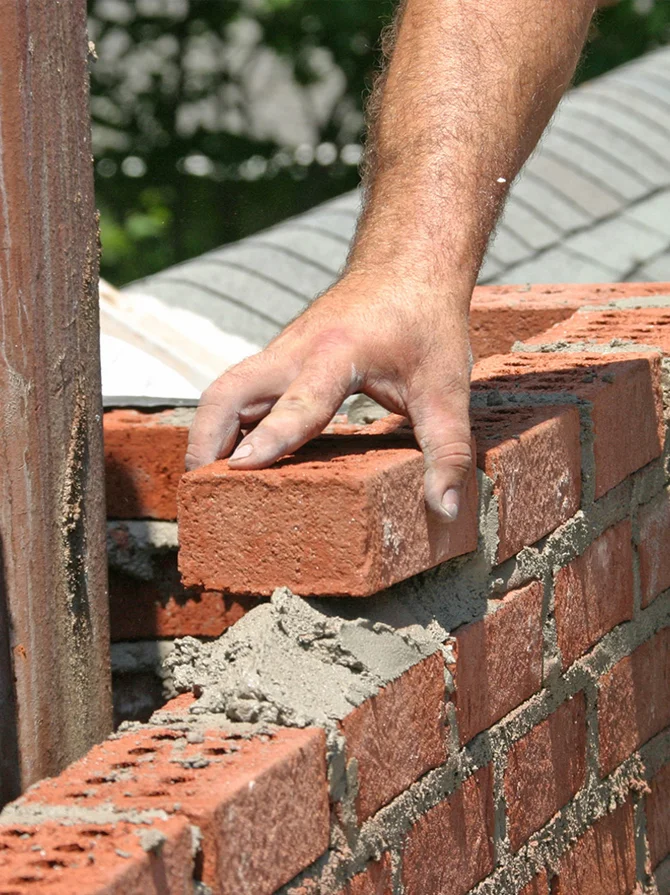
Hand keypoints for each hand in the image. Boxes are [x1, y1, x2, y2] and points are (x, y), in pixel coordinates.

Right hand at [185, 272, 472, 520]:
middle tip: (202, 493)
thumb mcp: (447, 390)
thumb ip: (447, 450)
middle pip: (230, 390)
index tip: (242, 470)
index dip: (270, 438)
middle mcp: (297, 350)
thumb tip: (446, 509)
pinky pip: (240, 391)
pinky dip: (226, 423)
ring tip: (206, 486)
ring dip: (209, 433)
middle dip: (208, 440)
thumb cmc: (427, 325)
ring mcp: (282, 352)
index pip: (299, 402)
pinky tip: (230, 457)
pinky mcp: (280, 358)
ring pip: (226, 390)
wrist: (407, 264)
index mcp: (339, 354)